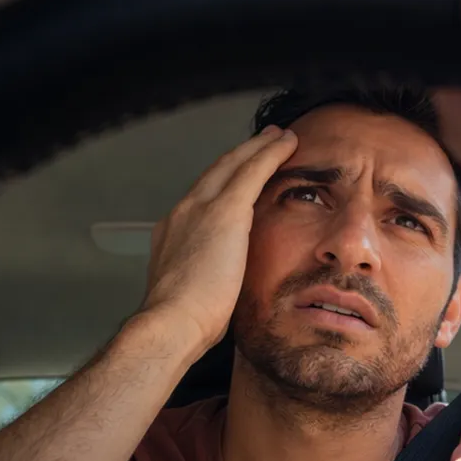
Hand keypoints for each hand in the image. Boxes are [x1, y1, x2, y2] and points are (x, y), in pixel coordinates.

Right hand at [140, 126, 298, 349]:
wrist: (172, 322)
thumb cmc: (184, 322)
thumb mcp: (192, 294)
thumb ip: (207, 279)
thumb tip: (224, 285)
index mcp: (174, 233)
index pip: (203, 198)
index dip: (223, 182)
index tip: (238, 176)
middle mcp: (183, 212)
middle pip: (216, 172)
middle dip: (240, 155)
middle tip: (263, 141)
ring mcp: (201, 208)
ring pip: (235, 164)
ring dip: (258, 148)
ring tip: (278, 137)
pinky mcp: (224, 211)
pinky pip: (253, 170)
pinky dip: (271, 154)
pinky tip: (288, 144)